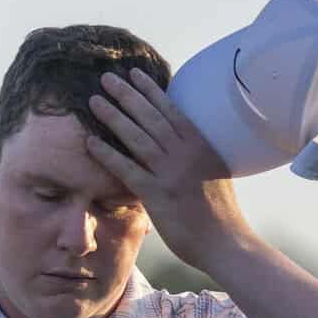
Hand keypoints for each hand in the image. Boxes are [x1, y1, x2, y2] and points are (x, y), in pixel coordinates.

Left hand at [84, 67, 258, 275]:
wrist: (228, 244)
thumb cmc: (219, 213)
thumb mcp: (212, 172)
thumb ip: (194, 155)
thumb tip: (180, 142)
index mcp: (201, 145)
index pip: (171, 110)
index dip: (151, 90)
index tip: (134, 74)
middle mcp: (186, 153)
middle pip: (151, 116)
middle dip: (127, 94)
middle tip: (106, 78)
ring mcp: (172, 173)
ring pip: (138, 137)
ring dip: (114, 117)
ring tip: (94, 101)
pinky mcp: (158, 195)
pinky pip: (128, 169)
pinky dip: (108, 154)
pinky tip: (90, 143)